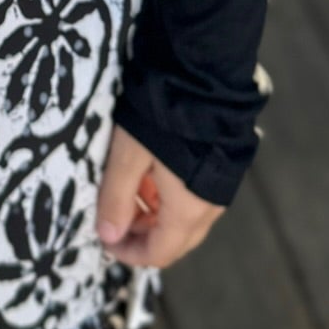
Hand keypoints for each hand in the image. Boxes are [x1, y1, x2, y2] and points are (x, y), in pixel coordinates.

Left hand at [96, 124, 223, 268]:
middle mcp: (210, 206)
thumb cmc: (162, 115)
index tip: (104, 241)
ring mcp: (221, 187)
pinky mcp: (224, 167)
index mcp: (188, 209)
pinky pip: (195, 199)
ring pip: (185, 219)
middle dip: (142, 235)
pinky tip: (151, 175)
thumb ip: (115, 198)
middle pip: (175, 240)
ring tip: (128, 190)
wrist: (204, 76)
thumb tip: (107, 236)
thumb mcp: (127, 154)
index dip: (129, 253)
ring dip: (155, 215)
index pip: (159, 252)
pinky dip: (170, 198)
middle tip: (113, 217)